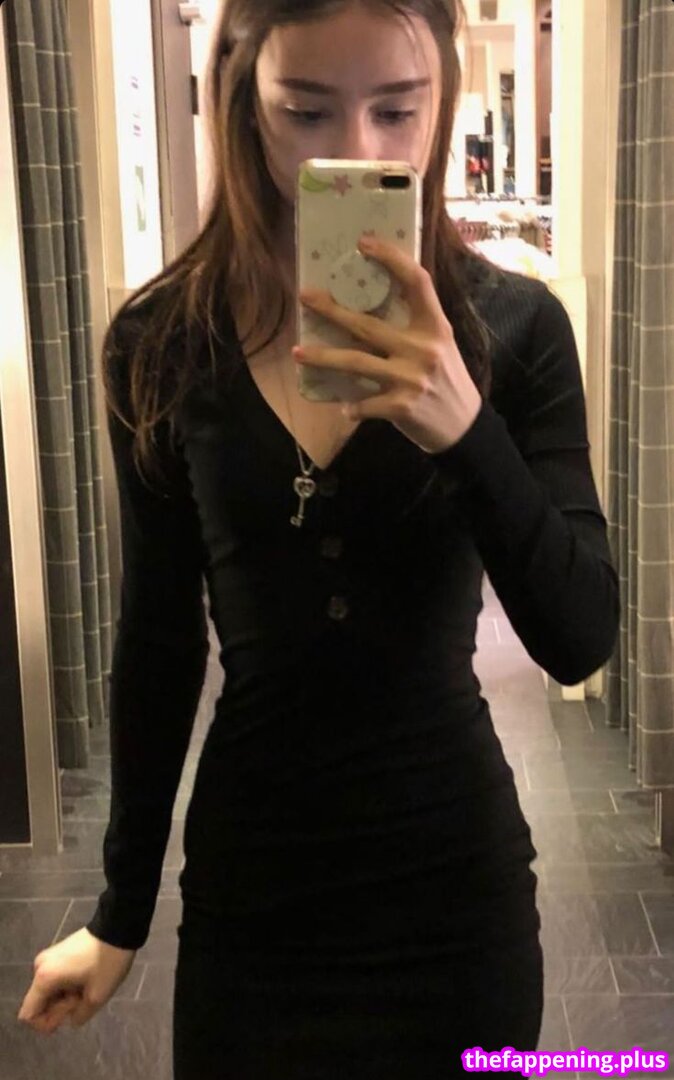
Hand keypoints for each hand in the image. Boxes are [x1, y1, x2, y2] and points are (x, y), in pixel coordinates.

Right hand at [17, 927, 135, 1035]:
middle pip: (39, 1002)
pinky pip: (54, 979)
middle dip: (60, 1007)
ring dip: (65, 995)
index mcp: (44, 978)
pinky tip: (84, 977)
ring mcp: (47, 958)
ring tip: (86, 985)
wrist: (117, 928)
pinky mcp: (56, 953)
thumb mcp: (96, 998)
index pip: (28, 1014)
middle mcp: (39, 967)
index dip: (47, 1022)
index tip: (72, 1008)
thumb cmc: (106, 963)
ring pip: (48, 991)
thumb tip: (69, 1018)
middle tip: (83, 996)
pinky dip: (66, 985)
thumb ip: (77, 1016)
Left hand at [294, 234, 481, 453]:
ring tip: (298, 352)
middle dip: (332, 310)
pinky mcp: (401, 407)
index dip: (391, 258)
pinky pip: (364, 404)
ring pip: (355, 363)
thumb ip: (415, 326)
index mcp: (435, 327)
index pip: (416, 281)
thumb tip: (373, 304)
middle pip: (367, 325)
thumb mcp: (441, 345)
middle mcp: (423, 349)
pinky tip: (344, 407)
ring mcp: (411, 378)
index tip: (363, 243)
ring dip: (322, 358)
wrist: (465, 428)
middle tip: (305, 297)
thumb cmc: (448, 381)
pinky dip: (351, 407)